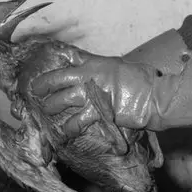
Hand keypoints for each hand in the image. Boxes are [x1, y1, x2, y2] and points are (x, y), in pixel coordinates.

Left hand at [22, 49, 175, 136]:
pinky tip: (64, 133)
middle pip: (58, 79)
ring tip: (47, 111)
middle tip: (36, 92)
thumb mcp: (118, 65)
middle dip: (44, 86)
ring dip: (52, 107)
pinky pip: (76, 121)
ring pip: (62, 100)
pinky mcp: (98, 112)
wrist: (155, 96)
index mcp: (94, 64)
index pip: (68, 58)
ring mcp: (92, 94)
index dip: (52, 64)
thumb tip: (86, 64)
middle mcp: (89, 76)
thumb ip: (100, 66)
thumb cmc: (141, 80)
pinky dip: (68, 128)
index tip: (42, 72)